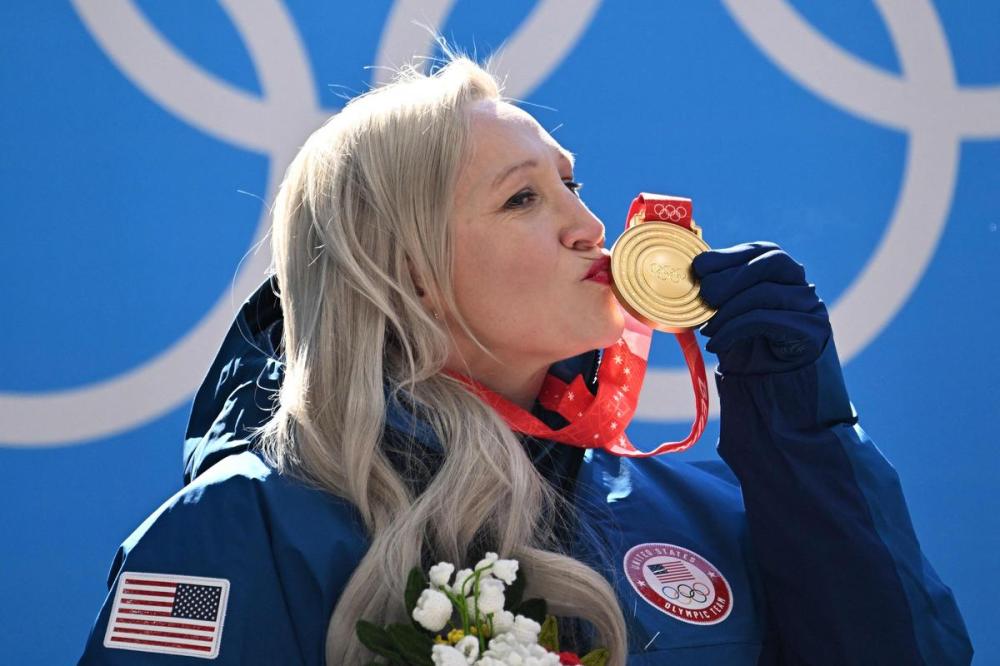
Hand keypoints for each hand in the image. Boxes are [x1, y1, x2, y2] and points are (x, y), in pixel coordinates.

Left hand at [691, 241, 830, 374]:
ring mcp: (810, 306)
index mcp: (784, 272)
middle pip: (771, 263)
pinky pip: (766, 321)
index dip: (728, 256)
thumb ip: (721, 289)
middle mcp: (802, 284)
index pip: (761, 250)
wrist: (774, 383)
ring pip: (766, 293)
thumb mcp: (730, 311)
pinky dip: (733, 330)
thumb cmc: (749, 342)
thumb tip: (695, 270)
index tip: (699, 269)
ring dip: (728, 310)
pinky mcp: (811, 332)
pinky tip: (716, 343)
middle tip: (704, 298)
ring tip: (707, 329)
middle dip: (729, 278)